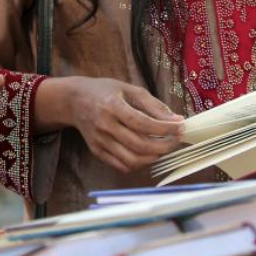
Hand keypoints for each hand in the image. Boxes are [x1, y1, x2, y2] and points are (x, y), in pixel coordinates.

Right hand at [63, 77, 183, 173]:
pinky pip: (122, 166)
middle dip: (165, 146)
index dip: (165, 129)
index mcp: (112, 106)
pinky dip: (139, 163)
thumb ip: (153, 105)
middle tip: (177, 140)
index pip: (143, 123)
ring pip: (132, 160)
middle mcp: (104, 126)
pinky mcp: (96, 151)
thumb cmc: (105, 91)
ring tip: (163, 147)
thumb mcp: (129, 89)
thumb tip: (176, 120)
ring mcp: (99, 141)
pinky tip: (147, 153)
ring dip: (154, 157)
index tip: (181, 127)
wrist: (74, 100)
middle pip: (140, 145)